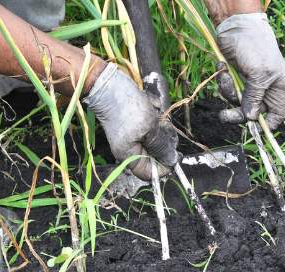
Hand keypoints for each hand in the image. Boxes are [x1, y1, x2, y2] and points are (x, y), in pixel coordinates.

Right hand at [83, 64, 177, 179]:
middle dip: (163, 140)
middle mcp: (130, 149)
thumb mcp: (149, 128)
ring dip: (159, 124)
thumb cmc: (127, 108)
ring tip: (154, 112)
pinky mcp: (135, 122)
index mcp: (129, 156)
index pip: (149, 173)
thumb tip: (172, 161)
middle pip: (155, 154)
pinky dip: (154, 115)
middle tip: (163, 126)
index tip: (175, 154)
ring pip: (156, 137)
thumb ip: (161, 146)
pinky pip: (152, 124)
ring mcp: (132, 135)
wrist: (108, 84)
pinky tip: (150, 105)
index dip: (164, 167)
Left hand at [215, 13, 284, 129]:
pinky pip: (229, 90)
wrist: (236, 26)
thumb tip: (251, 118)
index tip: (254, 130)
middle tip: (225, 116)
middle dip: (239, 113)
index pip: (278, 113)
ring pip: (238, 102)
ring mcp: (250, 83)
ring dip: (228, 92)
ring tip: (225, 77)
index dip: (268, 124)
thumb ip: (255, 98)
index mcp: (280, 87)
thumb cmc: (255, 46)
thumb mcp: (259, 74)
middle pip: (254, 112)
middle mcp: (266, 87)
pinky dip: (223, 82)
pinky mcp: (236, 77)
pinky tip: (223, 69)